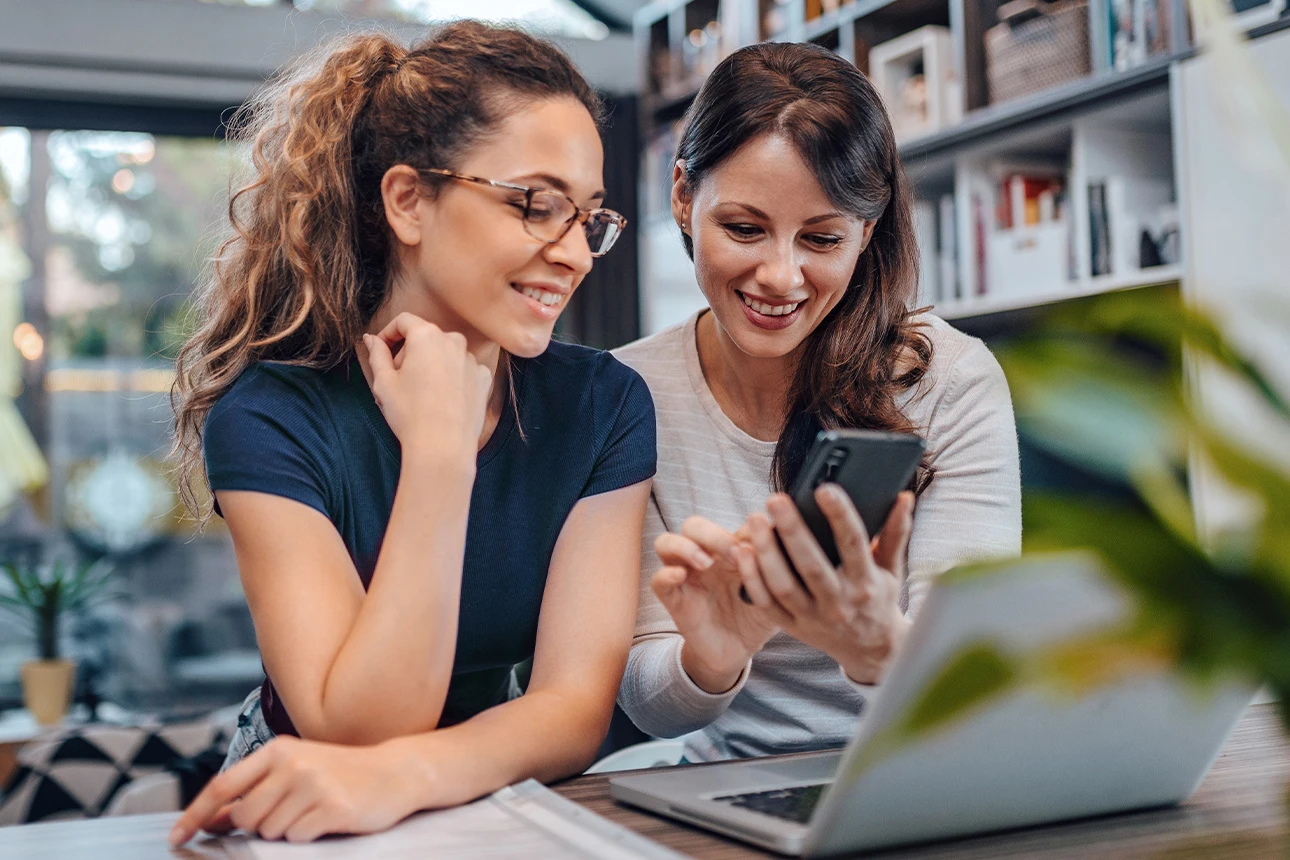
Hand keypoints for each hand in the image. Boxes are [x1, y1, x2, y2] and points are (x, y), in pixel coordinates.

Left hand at [169, 735, 420, 845]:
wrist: (393, 773)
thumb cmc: (339, 774)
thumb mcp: (294, 771)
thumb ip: (253, 791)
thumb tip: (209, 819)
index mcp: (277, 750)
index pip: (223, 786)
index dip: (195, 814)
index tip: (176, 838)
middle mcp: (292, 764)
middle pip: (244, 816)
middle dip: (258, 826)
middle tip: (289, 813)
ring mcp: (312, 785)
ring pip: (269, 831)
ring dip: (285, 832)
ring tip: (312, 813)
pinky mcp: (331, 807)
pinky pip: (297, 838)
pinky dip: (306, 837)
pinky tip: (326, 820)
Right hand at [363, 313, 492, 462]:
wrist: (443, 446)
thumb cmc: (409, 413)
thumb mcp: (383, 382)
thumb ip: (377, 353)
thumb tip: (371, 339)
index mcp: (427, 336)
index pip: (404, 321)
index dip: (388, 333)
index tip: (380, 349)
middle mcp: (453, 341)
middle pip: (425, 337)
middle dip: (409, 352)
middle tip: (397, 379)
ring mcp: (471, 360)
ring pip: (445, 354)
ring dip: (431, 365)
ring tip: (419, 393)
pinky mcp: (483, 379)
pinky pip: (463, 370)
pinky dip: (451, 378)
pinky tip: (441, 399)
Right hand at [653, 517, 782, 693]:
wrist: (738, 652)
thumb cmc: (756, 617)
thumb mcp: (774, 593)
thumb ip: (779, 570)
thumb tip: (793, 542)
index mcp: (730, 550)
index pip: (729, 525)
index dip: (747, 529)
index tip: (764, 544)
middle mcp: (705, 557)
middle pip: (694, 526)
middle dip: (713, 534)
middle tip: (735, 552)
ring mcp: (686, 576)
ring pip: (667, 542)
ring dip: (685, 547)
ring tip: (705, 562)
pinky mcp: (674, 599)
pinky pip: (659, 580)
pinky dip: (666, 574)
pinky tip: (681, 576)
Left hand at [741, 488, 914, 684]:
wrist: (870, 650)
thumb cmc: (879, 599)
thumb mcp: (892, 569)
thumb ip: (895, 532)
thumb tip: (905, 497)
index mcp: (866, 582)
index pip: (853, 544)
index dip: (839, 515)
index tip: (824, 489)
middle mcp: (839, 602)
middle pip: (811, 565)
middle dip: (792, 531)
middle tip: (776, 499)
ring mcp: (813, 617)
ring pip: (784, 585)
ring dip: (766, 552)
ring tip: (756, 520)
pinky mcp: (792, 626)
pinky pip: (767, 603)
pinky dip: (751, 578)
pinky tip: (742, 551)